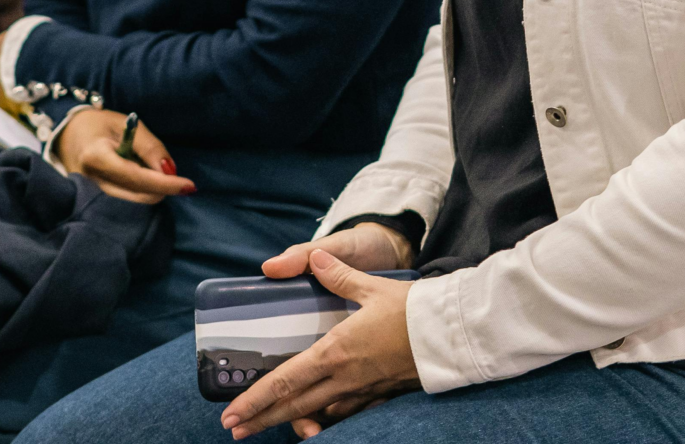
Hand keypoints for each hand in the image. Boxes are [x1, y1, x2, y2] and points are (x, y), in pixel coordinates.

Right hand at [52, 107, 193, 203]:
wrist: (68, 134)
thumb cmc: (100, 125)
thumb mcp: (127, 124)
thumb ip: (149, 147)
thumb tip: (170, 171)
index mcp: (96, 156)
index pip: (137, 178)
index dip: (165, 183)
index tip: (189, 186)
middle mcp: (91, 181)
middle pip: (138, 196)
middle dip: (162, 187)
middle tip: (168, 169)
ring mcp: (90, 194)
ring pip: (134, 201)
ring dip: (151, 189)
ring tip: (146, 166)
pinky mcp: (93, 200)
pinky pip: (125, 201)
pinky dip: (140, 190)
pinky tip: (137, 175)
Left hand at [223, 247, 420, 438]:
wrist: (453, 334)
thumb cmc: (412, 309)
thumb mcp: (370, 287)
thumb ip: (337, 274)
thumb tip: (311, 257)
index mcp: (336, 351)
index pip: (285, 381)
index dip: (255, 399)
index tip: (231, 413)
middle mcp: (345, 378)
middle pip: (294, 406)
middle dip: (261, 419)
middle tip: (234, 429)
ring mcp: (363, 391)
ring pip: (318, 413)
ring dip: (291, 420)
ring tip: (269, 424)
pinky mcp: (380, 394)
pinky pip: (345, 414)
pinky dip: (326, 418)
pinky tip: (316, 418)